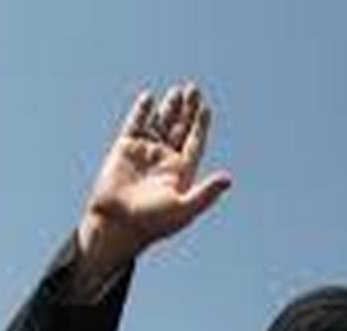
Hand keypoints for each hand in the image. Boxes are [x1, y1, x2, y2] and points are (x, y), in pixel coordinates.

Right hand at [78, 82, 231, 267]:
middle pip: (180, 129)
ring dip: (169, 108)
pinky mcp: (125, 149)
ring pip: (160, 124)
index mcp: (181, 172)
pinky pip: (135, 125)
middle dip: (187, 110)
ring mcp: (145, 153)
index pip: (195, 143)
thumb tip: (228, 179)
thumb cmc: (152, 223)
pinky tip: (149, 98)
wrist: (117, 224)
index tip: (206, 108)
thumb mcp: (184, 208)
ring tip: (178, 91)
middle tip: (194, 90)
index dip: (200, 125)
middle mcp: (164, 160)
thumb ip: (207, 193)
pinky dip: (141, 112)